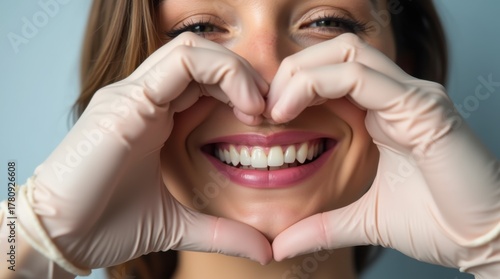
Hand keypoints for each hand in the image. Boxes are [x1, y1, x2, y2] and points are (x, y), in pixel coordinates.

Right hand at [16, 32, 271, 274]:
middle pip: (203, 57)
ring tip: (259, 109)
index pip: (204, 80)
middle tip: (271, 110)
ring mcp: (134, 93)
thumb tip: (265, 250)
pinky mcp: (128, 99)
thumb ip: (221, 231)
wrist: (59, 236)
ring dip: (236, 71)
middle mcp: (144, 97)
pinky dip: (222, 74)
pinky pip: (182, 62)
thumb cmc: (106, 225)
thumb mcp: (177, 224)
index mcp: (154, 116)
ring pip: (194, 50)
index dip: (241, 91)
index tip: (267, 121)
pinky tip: (245, 109)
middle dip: (245, 76)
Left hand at [269, 33, 499, 277]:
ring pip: (347, 53)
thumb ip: (322, 226)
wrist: (487, 241)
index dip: (293, 85)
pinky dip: (321, 84)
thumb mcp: (365, 220)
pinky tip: (292, 112)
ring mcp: (414, 96)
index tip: (263, 116)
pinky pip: (364, 77)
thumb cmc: (438, 224)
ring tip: (274, 110)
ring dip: (301, 74)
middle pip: (335, 51)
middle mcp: (399, 95)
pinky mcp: (424, 108)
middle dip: (292, 71)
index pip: (333, 72)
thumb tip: (281, 245)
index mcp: (386, 112)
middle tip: (263, 107)